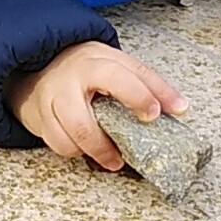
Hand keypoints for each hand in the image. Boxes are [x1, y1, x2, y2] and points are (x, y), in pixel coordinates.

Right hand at [5, 42, 187, 170]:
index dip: (137, 96)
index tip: (154, 114)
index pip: (117, 77)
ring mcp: (51, 100)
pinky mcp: (40, 117)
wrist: (43, 63)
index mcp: (93, 63)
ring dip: (90, 152)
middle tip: (122, 157)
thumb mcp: (119, 64)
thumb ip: (150, 83)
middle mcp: (68, 82)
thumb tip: (180, 107)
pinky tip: (86, 148)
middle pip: (82, 122)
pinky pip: (57, 143)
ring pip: (67, 138)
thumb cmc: (88, 66)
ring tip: (109, 157)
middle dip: (103, 145)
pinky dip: (74, 151)